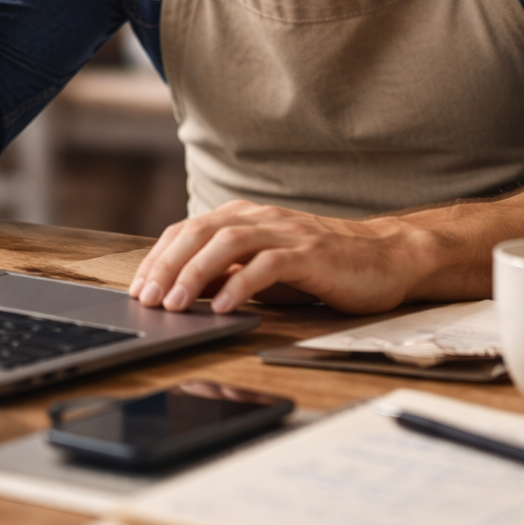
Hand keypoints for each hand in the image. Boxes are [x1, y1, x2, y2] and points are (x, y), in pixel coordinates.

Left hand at [128, 200, 430, 315]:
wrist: (385, 258)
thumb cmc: (322, 269)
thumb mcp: (265, 271)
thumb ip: (229, 274)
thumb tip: (183, 293)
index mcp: (245, 218)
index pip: (187, 230)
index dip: (158, 258)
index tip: (138, 288)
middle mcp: (261, 219)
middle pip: (200, 233)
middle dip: (167, 266)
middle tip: (147, 299)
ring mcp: (286, 234)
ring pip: (228, 243)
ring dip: (195, 274)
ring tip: (176, 304)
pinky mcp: (311, 254)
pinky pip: (268, 265)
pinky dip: (241, 284)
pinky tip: (224, 306)